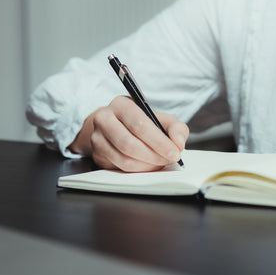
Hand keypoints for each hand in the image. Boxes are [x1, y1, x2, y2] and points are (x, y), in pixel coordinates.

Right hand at [69, 96, 188, 170]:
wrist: (115, 127)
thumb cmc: (140, 122)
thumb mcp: (160, 118)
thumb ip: (175, 127)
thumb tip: (178, 142)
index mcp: (121, 104)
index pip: (140, 124)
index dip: (159, 141)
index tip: (175, 152)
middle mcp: (104, 119)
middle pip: (129, 143)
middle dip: (154, 155)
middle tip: (169, 159)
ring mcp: (97, 138)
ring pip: (125, 158)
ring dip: (148, 165)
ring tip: (160, 162)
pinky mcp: (97, 155)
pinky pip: (120, 168)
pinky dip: (139, 170)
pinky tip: (148, 165)